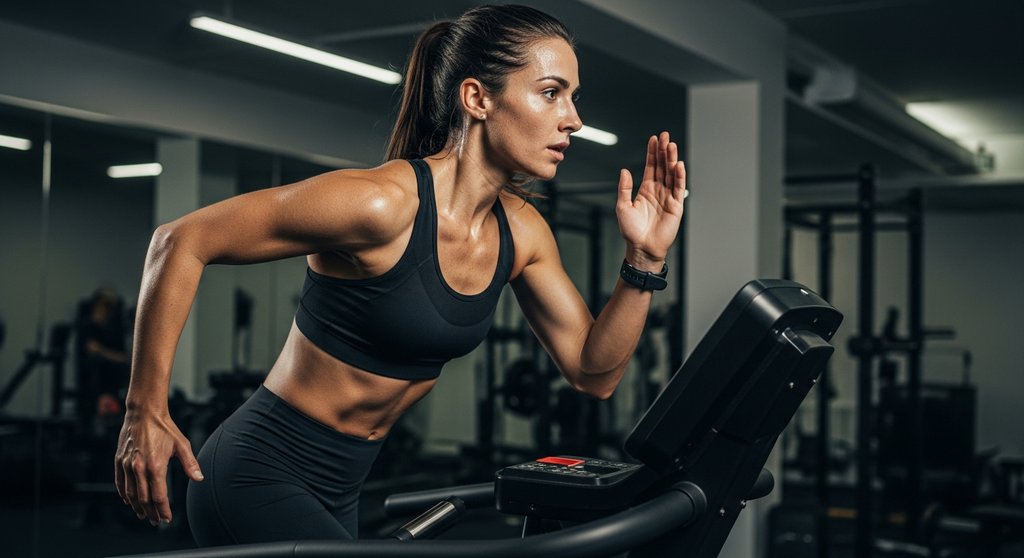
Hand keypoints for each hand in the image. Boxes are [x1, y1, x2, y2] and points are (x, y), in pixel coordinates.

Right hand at [114, 409, 202, 525]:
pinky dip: (124, 495)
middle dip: (151, 512)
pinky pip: (119, 483)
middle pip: (144, 499)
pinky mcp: (119, 460)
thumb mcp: (182, 444)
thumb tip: (199, 478)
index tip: (167, 518)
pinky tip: (129, 501)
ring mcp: (127, 465)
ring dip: (137, 507)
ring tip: (144, 515)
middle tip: (156, 521)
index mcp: (156, 466)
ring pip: (130, 494)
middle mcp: (139, 467)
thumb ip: (190, 464)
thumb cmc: (165, 428)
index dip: (163, 510)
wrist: (144, 412)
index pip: (158, 496)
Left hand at [616, 131, 685, 270]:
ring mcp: (668, 197)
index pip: (651, 166)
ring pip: (671, 174)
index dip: (652, 153)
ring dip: (671, 159)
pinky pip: (678, 188)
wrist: (641, 248)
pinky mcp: (676, 206)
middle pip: (662, 166)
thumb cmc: (631, 231)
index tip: (654, 139)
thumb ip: (624, 188)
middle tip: (665, 136)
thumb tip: (624, 171)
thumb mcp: (623, 206)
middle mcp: (658, 190)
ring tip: (671, 145)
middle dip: (663, 151)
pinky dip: (679, 176)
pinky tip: (678, 164)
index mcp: (646, 189)